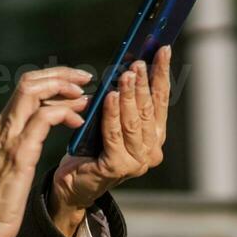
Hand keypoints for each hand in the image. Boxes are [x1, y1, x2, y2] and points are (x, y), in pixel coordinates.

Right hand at [0, 66, 91, 236]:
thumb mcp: (8, 164)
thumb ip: (21, 143)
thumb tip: (43, 131)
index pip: (25, 88)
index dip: (52, 79)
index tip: (75, 84)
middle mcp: (0, 126)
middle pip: (28, 81)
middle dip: (60, 74)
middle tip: (85, 80)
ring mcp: (7, 138)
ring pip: (33, 90)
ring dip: (64, 88)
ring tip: (85, 98)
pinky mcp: (18, 153)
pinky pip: (43, 118)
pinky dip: (64, 112)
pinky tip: (77, 122)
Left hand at [50, 45, 171, 211]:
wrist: (74, 185)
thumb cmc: (92, 150)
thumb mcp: (112, 123)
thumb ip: (123, 104)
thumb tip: (127, 68)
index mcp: (154, 137)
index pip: (161, 100)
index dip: (162, 75)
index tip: (163, 51)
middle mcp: (151, 151)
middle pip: (148, 109)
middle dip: (143, 82)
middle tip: (139, 61)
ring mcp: (136, 161)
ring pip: (133, 121)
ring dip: (130, 95)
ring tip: (126, 74)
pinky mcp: (117, 167)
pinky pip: (114, 134)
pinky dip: (112, 114)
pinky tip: (110, 96)